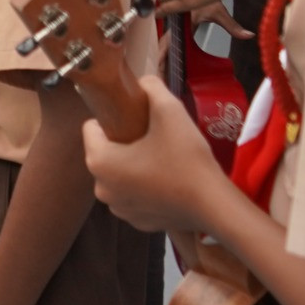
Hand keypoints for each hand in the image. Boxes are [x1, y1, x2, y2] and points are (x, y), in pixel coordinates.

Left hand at [82, 76, 225, 234]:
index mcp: (99, 161)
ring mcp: (118, 209)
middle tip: (154, 138)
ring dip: (133, 166)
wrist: (213, 204)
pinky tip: (166, 181)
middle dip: (124, 142)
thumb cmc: (187, 158)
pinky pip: (132, 195)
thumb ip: (151, 87)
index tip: (138, 120)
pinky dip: (143, 188)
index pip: (92, 127)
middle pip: (105, 151)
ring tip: (162, 159)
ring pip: (118, 174)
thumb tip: (143, 81)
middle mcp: (100, 188)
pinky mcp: (136, 222)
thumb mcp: (170, 110)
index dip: (114, 118)